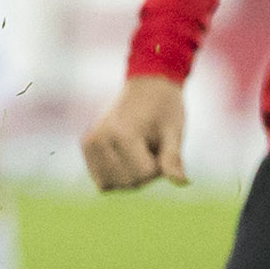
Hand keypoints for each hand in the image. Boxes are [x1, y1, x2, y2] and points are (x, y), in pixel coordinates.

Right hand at [82, 73, 188, 189]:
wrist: (147, 84)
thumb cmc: (165, 107)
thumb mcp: (174, 131)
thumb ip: (173, 159)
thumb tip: (183, 183)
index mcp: (122, 134)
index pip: (143, 174)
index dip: (159, 166)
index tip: (162, 146)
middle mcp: (100, 139)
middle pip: (127, 182)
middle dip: (145, 173)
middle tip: (150, 147)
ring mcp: (89, 142)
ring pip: (110, 185)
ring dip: (129, 176)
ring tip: (136, 150)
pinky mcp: (86, 145)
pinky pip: (100, 180)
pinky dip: (115, 176)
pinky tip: (124, 156)